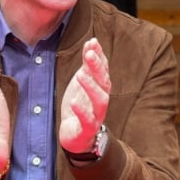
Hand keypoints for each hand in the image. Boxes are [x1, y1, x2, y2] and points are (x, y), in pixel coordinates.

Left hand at [59, 38, 110, 153]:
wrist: (77, 136)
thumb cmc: (81, 107)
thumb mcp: (82, 83)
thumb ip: (88, 66)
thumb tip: (91, 43)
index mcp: (100, 88)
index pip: (103, 69)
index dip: (99, 56)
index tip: (92, 42)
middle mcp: (101, 99)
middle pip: (104, 82)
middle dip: (97, 67)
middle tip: (89, 54)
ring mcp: (96, 114)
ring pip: (100, 100)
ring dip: (91, 87)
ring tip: (80, 75)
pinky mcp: (87, 129)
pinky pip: (88, 120)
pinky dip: (82, 111)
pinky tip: (75, 102)